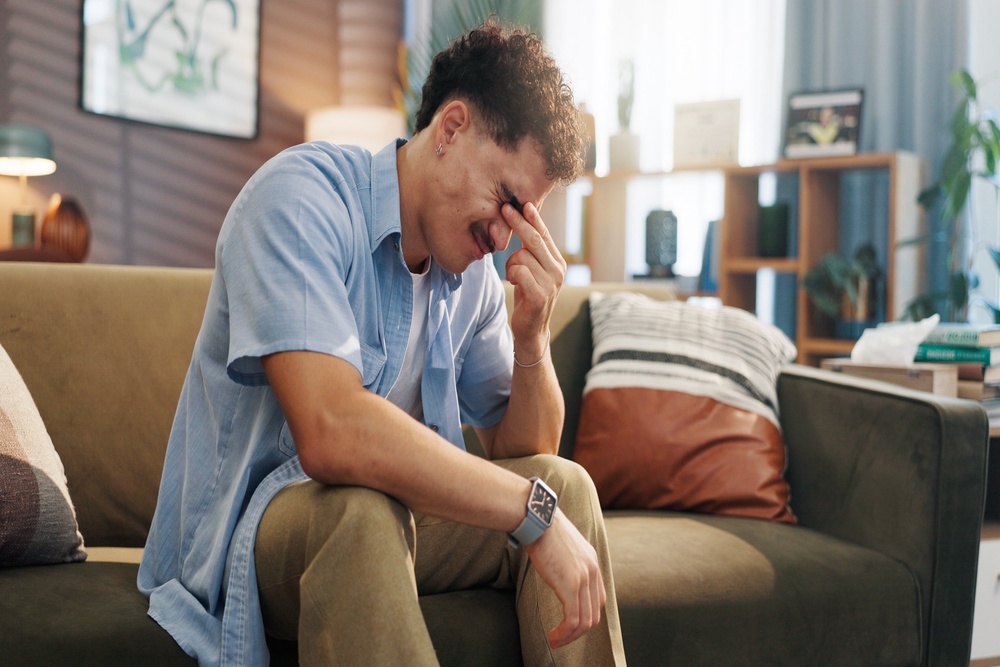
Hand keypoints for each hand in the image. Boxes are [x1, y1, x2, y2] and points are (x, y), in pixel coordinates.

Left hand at [502, 202, 566, 359]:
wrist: (532, 330)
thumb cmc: (528, 296)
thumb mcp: (532, 270)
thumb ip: (532, 252)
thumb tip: (524, 222)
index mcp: (557, 261)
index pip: (544, 234)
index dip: (533, 218)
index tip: (523, 203)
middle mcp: (558, 270)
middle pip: (535, 239)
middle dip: (518, 222)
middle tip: (504, 209)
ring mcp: (551, 283)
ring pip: (521, 257)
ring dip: (510, 265)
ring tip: (514, 277)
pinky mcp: (540, 295)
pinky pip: (519, 272)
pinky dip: (511, 275)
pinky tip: (514, 283)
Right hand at [523, 509, 606, 648]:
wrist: (537, 518)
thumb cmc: (543, 529)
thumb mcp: (563, 546)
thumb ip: (567, 561)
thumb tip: (557, 570)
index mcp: (592, 562)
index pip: (597, 600)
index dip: (585, 617)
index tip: (569, 625)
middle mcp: (593, 571)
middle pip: (594, 613)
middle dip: (578, 632)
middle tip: (561, 639)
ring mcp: (583, 578)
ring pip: (585, 621)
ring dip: (570, 637)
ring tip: (555, 641)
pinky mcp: (571, 585)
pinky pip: (573, 619)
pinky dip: (564, 633)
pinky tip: (553, 636)